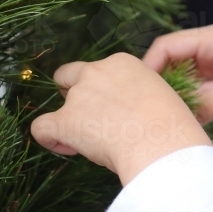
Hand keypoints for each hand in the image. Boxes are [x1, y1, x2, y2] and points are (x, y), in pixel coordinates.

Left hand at [30, 53, 212, 185]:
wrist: (162, 141)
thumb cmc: (171, 125)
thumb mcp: (159, 95)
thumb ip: (138, 95)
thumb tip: (131, 112)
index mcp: (122, 63)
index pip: (101, 71)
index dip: (103, 91)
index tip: (115, 110)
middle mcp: (96, 72)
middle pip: (71, 76)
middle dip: (74, 93)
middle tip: (92, 118)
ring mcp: (78, 95)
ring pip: (59, 105)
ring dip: (71, 122)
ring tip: (90, 144)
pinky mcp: (65, 121)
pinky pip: (42, 127)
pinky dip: (49, 138)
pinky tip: (65, 148)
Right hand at [143, 25, 212, 151]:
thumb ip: (204, 105)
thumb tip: (177, 121)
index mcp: (212, 38)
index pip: (165, 46)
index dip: (148, 67)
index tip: (138, 93)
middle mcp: (212, 47)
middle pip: (172, 62)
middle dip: (160, 83)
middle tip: (146, 108)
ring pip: (186, 78)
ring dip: (177, 94)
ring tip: (163, 116)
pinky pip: (200, 89)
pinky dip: (192, 101)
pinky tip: (186, 118)